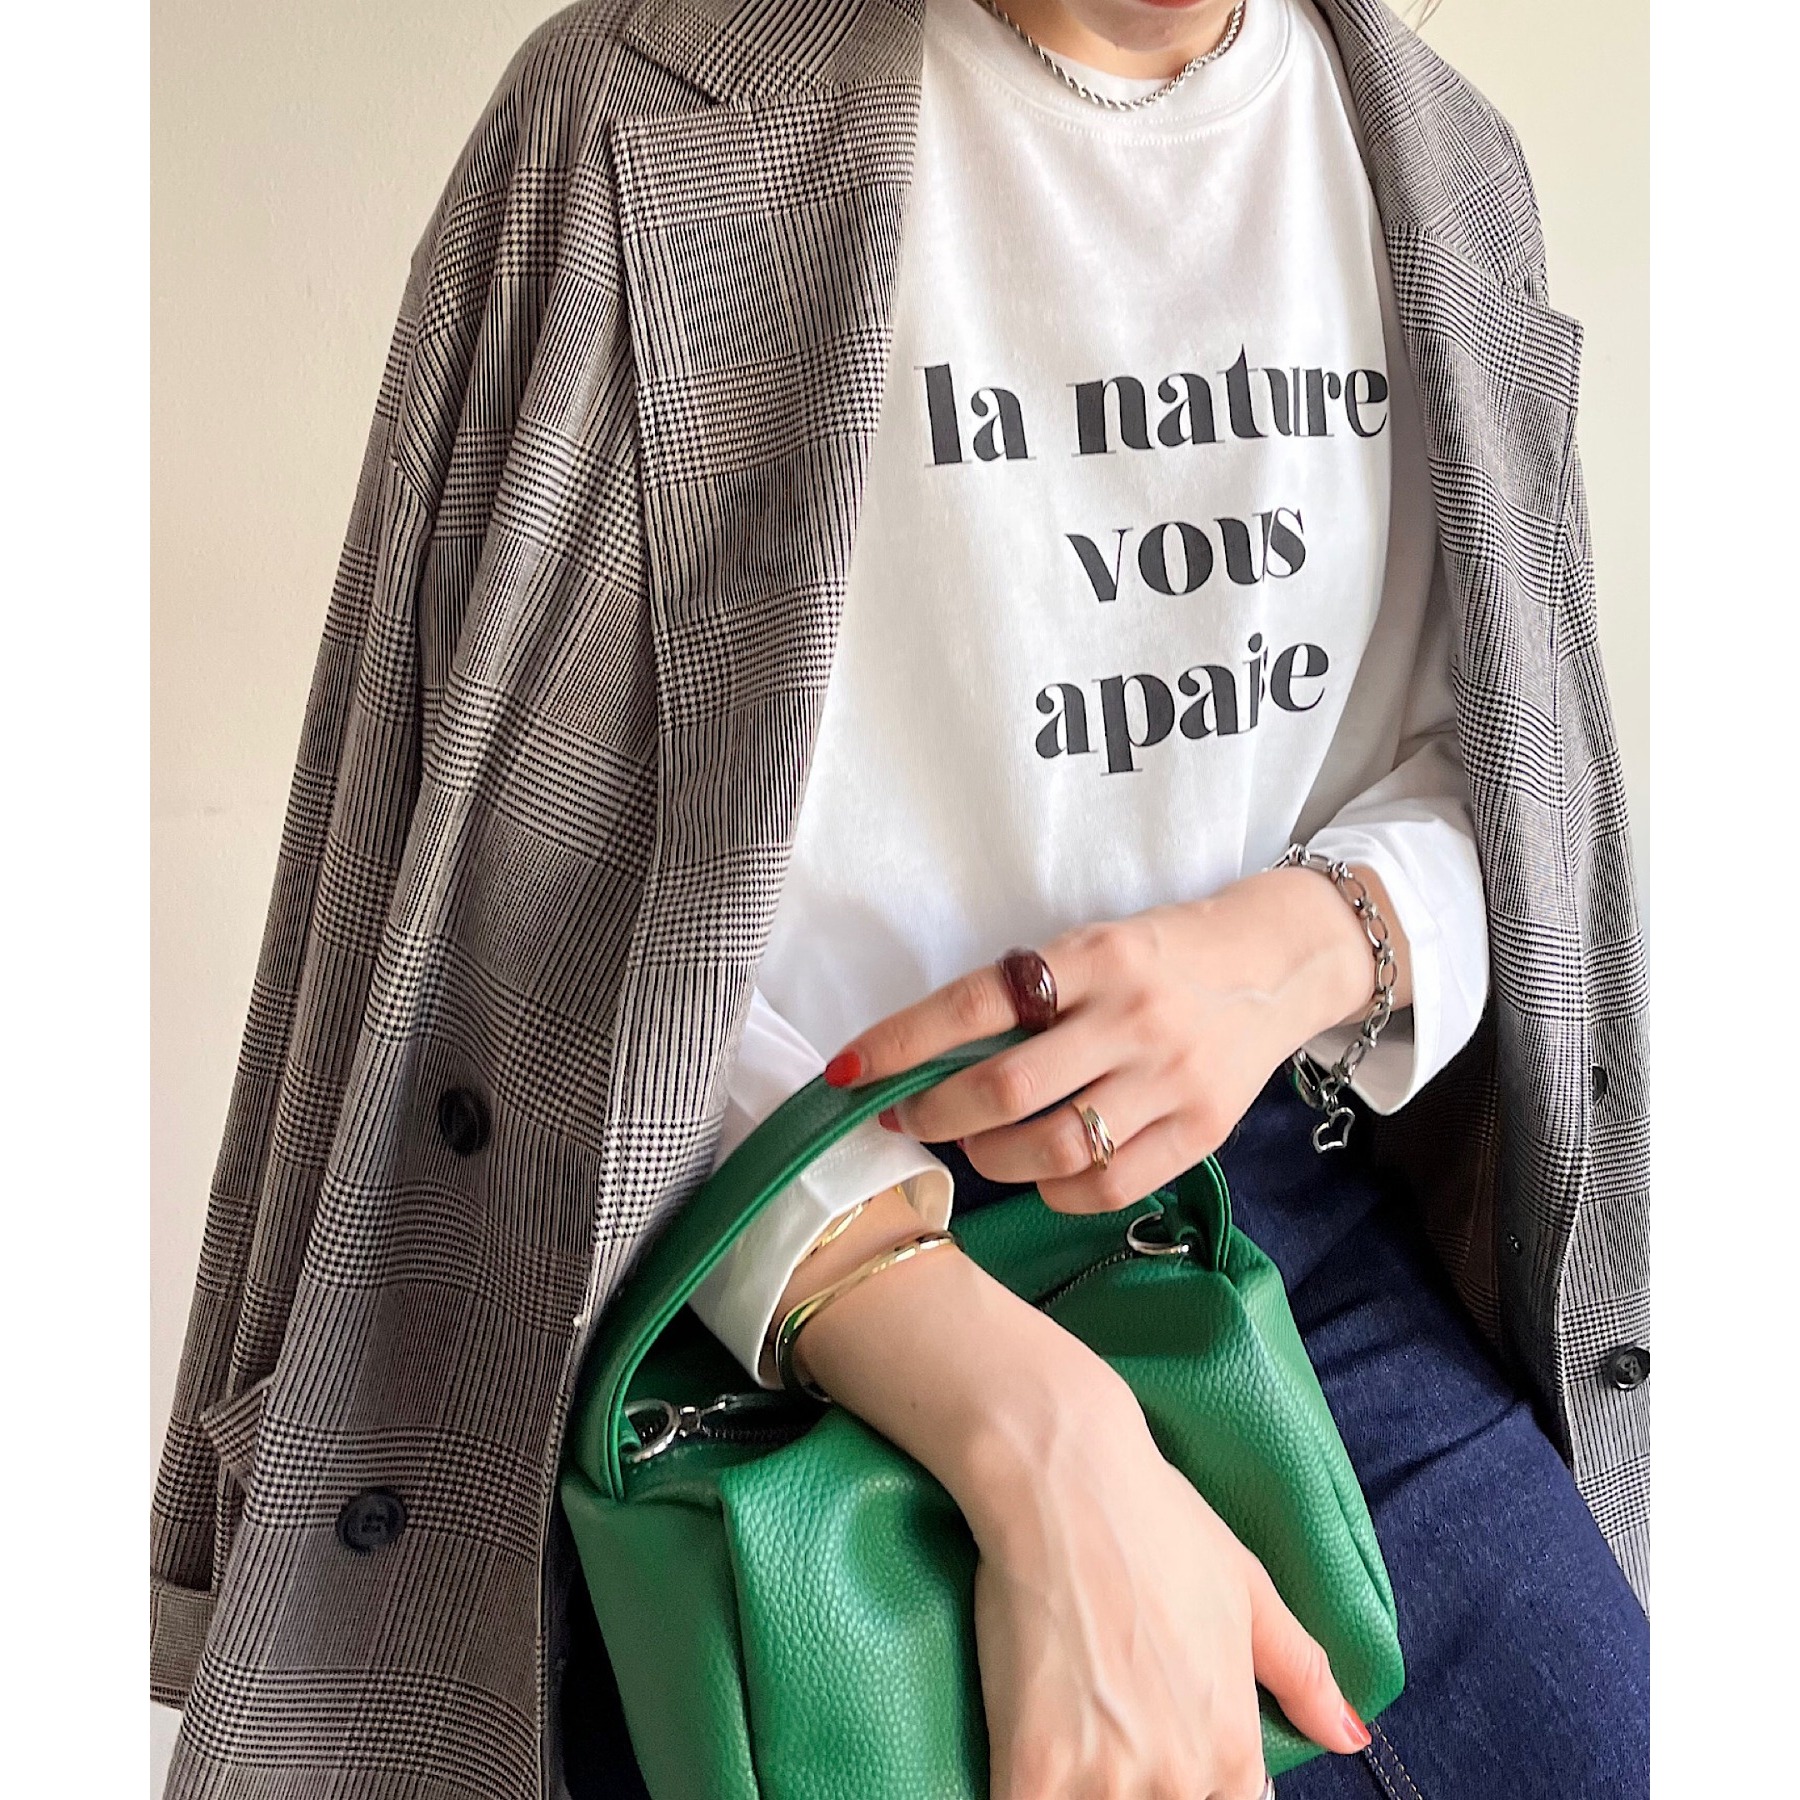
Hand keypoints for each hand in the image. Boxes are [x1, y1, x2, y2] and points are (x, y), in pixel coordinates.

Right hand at [789, 1223, 1371, 1796]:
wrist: (1062, 1477)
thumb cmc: (1155, 1520)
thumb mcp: (1246, 1587)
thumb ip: (1302, 1674)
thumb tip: (1351, 1736)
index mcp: (1232, 1749)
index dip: (1199, 1792)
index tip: (1161, 1759)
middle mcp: (1177, 1777)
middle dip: (1137, 1787)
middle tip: (1109, 1730)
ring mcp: (1102, 1779)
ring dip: (1083, 1788)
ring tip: (1072, 1734)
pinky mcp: (1029, 1768)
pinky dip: (1029, 1792)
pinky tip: (1025, 1764)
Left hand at [830, 866, 1410, 1212]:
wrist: (1276, 963)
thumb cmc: (1159, 956)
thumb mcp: (1092, 948)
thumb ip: (1026, 996)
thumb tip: (927, 1058)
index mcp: (1092, 956)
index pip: (975, 1004)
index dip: (901, 1042)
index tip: (846, 1071)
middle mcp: (1131, 1016)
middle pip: (1005, 1090)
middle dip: (934, 1114)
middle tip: (906, 1118)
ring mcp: (1170, 1077)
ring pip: (1053, 1147)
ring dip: (989, 1159)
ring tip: (974, 1147)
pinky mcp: (1202, 1129)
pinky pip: (1108, 1186)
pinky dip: (1056, 1192)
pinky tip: (1042, 1175)